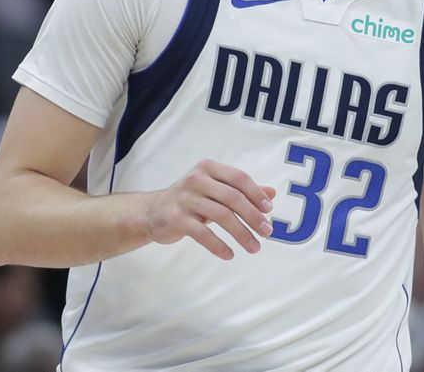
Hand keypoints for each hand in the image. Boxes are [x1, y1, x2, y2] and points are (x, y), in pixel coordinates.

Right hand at [144, 160, 276, 259]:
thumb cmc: (191, 200)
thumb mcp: (215, 190)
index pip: (238, 178)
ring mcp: (185, 198)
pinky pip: (202, 233)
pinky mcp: (176, 218)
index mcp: (208, 168)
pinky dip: (218, 246)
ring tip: (254, 247)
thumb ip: (242, 190)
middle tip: (267, 231)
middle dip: (253, 216)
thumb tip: (272, 193)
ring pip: (221, 215)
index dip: (256, 194)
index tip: (269, 210)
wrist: (151, 212)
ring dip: (241, 233)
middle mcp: (196, 179)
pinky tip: (229, 255)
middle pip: (232, 197)